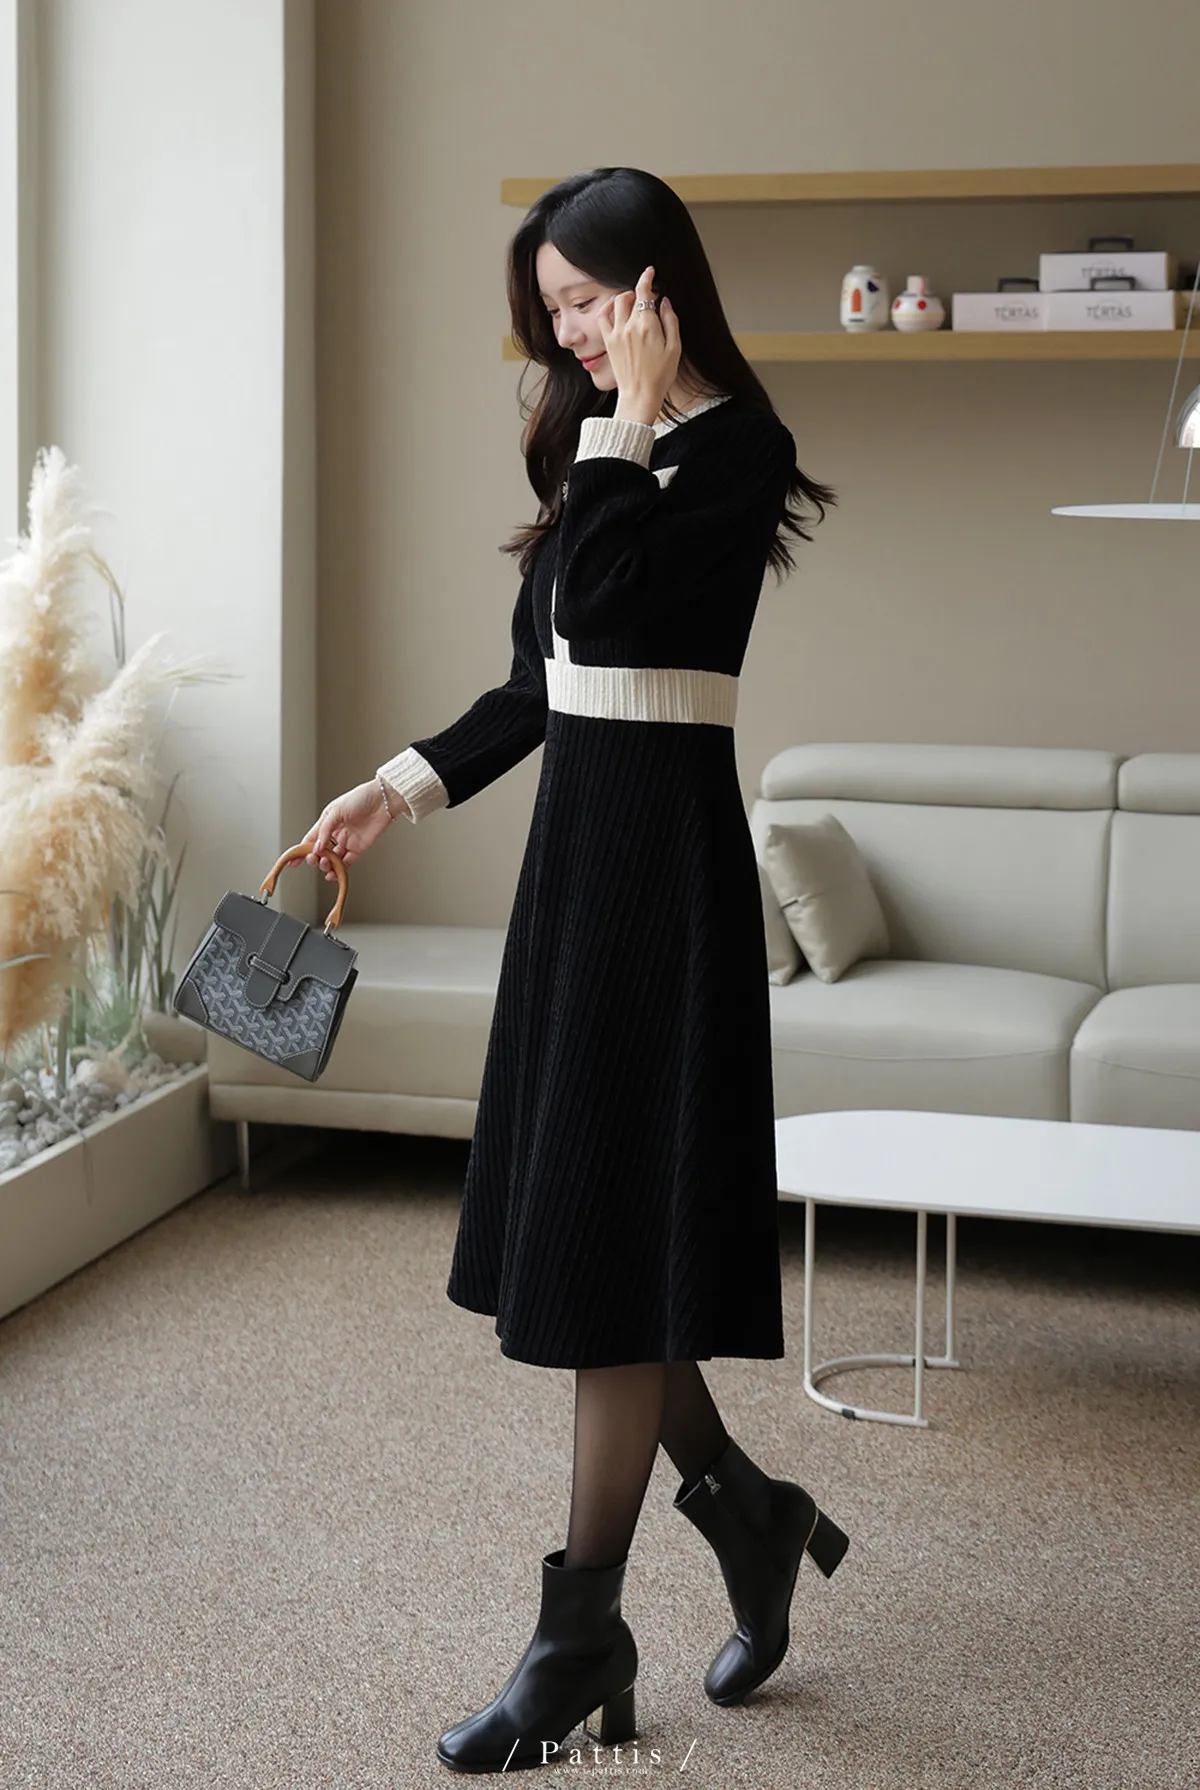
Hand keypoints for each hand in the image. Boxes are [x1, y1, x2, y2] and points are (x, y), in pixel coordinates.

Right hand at [294, 779, 393, 881]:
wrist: (383, 800)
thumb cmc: (360, 798)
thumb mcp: (336, 811)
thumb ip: (325, 830)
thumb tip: (316, 848)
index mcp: (327, 822)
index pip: (310, 839)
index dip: (300, 851)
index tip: (292, 862)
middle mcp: (335, 833)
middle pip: (320, 851)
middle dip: (314, 858)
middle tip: (314, 860)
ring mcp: (347, 842)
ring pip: (332, 859)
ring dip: (326, 865)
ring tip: (325, 864)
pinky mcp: (359, 849)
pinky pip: (346, 863)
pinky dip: (339, 870)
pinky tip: (333, 874)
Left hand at [597, 265, 680, 422]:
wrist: (639, 396)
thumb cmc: (659, 376)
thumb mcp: (674, 348)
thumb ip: (671, 321)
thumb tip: (665, 302)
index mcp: (648, 325)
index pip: (644, 292)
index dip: (647, 278)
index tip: (650, 272)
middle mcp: (629, 326)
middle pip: (631, 296)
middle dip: (639, 292)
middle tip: (647, 298)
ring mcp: (616, 333)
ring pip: (617, 303)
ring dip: (625, 297)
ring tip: (633, 302)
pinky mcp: (609, 342)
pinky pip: (603, 317)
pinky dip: (608, 308)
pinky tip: (615, 309)